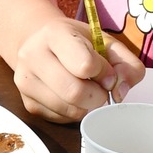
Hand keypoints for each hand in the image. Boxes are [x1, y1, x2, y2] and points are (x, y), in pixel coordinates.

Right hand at [10, 17, 140, 121]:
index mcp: (55, 34)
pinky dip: (74, 112)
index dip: (104, 73)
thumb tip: (119, 93)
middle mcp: (33, 56)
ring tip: (87, 91)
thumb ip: (126, 64)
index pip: (85, 65)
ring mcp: (26, 81)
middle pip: (74, 92)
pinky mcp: (27, 102)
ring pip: (68, 109)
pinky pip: (61, 118)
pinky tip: (73, 98)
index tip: (106, 71)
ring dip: (87, 106)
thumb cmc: (78, 43)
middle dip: (97, 96)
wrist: (41, 43)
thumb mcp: (106, 42)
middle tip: (100, 88)